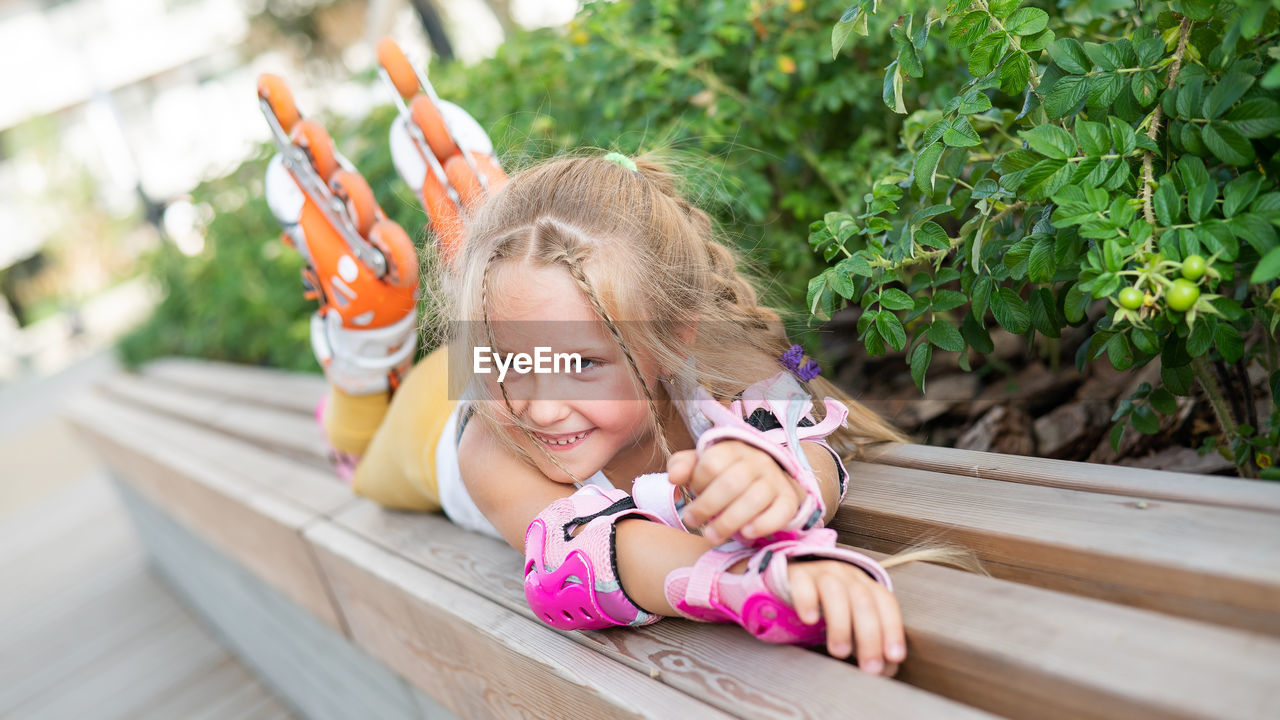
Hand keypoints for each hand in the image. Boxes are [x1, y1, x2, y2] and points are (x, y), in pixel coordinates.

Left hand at [667, 442, 803, 544]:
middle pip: (731, 483)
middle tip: (692, 522)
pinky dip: (763, 525)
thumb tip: (673, 477)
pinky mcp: (789, 500)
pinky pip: (781, 512)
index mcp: (733, 449)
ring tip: (710, 536)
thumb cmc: (726, 475)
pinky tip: (745, 534)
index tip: (692, 493)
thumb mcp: (702, 465)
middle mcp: (757, 461)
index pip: (712, 463)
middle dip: (706, 506)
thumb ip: (683, 466)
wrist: (769, 480)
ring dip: (728, 522)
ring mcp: (775, 480)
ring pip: (754, 500)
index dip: (697, 482)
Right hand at [789, 559, 904, 675]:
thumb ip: (868, 641)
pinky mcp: (796, 575)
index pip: (885, 603)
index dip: (893, 629)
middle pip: (863, 601)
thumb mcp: (851, 619)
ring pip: (836, 592)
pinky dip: (807, 602)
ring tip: (840, 651)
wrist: (791, 578)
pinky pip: (802, 585)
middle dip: (870, 636)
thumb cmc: (825, 603)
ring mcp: (820, 573)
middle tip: (869, 666)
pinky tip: (810, 620)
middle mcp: (846, 576)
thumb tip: (886, 668)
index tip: (893, 656)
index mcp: (864, 585)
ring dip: (841, 624)